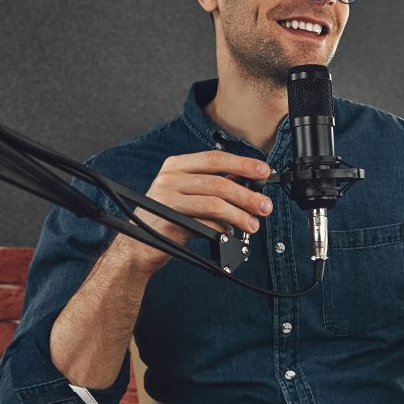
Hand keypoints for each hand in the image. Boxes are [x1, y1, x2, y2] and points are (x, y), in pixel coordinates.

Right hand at [120, 151, 273, 272]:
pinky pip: (205, 226)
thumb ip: (214, 185)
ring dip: (239, 216)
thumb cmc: (169, 216)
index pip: (215, 158)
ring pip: (214, 204)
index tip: (264, 171)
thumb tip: (250, 183)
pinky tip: (230, 234)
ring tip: (253, 224)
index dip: (243, 164)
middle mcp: (169, 179)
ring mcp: (166, 200)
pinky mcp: (168, 223)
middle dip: (247, 196)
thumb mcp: (187, 192)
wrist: (138, 244)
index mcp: (176, 165)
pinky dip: (223, 230)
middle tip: (265, 206)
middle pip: (218, 183)